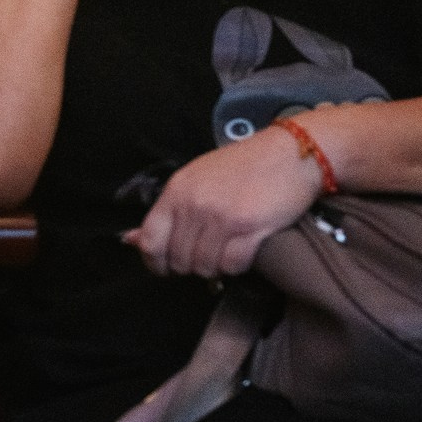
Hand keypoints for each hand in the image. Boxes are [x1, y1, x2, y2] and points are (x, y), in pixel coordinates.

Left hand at [123, 131, 323, 278]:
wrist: (290, 152)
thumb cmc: (243, 166)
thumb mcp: (196, 179)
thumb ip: (168, 211)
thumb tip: (131, 239)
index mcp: (176, 191)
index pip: (151, 240)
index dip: (155, 262)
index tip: (165, 269)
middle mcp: (194, 205)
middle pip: (179, 258)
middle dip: (190, 266)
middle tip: (204, 258)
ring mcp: (222, 217)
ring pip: (205, 265)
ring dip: (214, 267)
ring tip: (224, 253)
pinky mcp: (250, 228)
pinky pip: (233, 264)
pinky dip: (236, 266)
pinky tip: (242, 253)